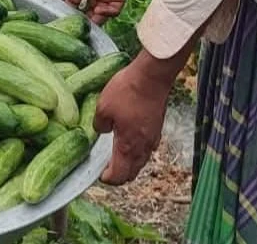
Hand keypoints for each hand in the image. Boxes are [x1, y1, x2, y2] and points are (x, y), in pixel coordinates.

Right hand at [59, 0, 138, 23]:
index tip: (67, 15)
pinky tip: (99, 9)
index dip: (71, 11)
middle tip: (79, 24)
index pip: (74, 5)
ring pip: (99, 16)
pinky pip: (113, 11)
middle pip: (87, 14)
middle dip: (83, 21)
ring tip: (89, 19)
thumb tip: (72, 1)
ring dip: (94, 21)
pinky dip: (106, 14)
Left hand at [92, 60, 170, 184]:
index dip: (108, 179)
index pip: (119, 176)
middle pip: (132, 172)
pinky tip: (130, 139)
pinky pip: (147, 148)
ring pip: (141, 161)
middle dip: (119, 174)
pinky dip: (137, 150)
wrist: (152, 77)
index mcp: (128, 147)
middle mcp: (143, 148)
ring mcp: (153, 138)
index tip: (98, 174)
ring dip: (129, 163)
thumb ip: (100, 125)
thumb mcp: (103, 108)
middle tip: (106, 167)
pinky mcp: (158, 127)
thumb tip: (101, 131)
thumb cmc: (127, 92)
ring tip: (116, 154)